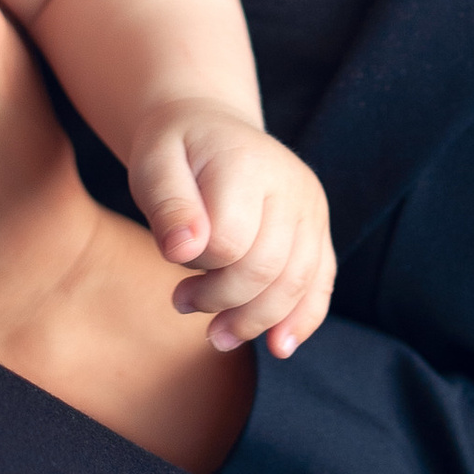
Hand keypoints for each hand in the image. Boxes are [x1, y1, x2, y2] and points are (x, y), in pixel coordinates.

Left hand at [130, 110, 334, 358]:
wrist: (209, 127)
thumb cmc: (175, 150)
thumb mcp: (153, 164)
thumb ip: (167, 205)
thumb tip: (183, 252)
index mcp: (248, 163)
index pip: (229, 241)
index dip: (198, 263)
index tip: (172, 256)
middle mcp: (292, 185)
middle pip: (267, 268)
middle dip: (222, 299)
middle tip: (181, 302)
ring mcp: (312, 208)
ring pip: (297, 283)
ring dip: (255, 320)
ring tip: (216, 335)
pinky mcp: (319, 228)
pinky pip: (321, 282)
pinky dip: (302, 319)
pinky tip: (278, 346)